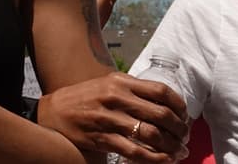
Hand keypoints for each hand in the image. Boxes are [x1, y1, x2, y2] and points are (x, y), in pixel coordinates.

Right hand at [36, 74, 187, 163]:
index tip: (185, 117)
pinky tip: (163, 160)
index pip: (161, 91)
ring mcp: (109, 119)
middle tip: (184, 138)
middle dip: (180, 130)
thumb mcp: (107, 85)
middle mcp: (116, 97)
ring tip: (178, 152)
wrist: (53, 112)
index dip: (179, 106)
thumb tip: (164, 105)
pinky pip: (136, 152)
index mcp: (120, 81)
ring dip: (171, 147)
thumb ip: (132, 91)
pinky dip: (155, 159)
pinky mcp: (102, 138)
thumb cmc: (84, 98)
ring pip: (152, 135)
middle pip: (161, 114)